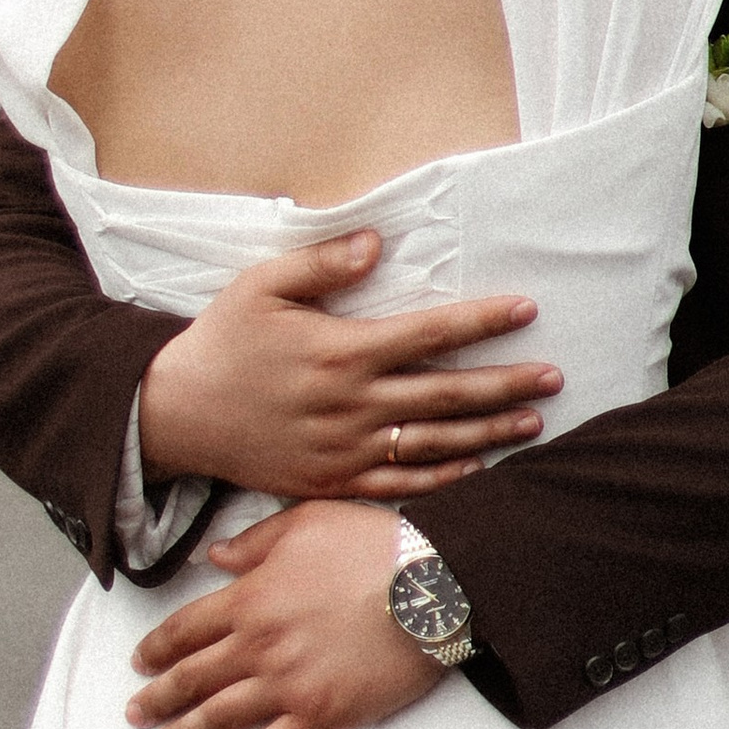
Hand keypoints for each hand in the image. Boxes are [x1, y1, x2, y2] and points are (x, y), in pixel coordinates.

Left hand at [127, 502, 439, 728]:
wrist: (433, 585)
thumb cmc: (372, 543)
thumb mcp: (306, 521)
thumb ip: (253, 542)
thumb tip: (210, 557)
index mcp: (251, 597)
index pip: (186, 629)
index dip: (157, 648)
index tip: (140, 662)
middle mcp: (259, 646)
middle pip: (192, 678)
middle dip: (157, 697)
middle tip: (134, 712)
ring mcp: (287, 686)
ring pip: (219, 718)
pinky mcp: (320, 716)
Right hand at [136, 229, 560, 501]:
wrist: (176, 415)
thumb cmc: (223, 341)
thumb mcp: (262, 285)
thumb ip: (322, 263)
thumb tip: (375, 242)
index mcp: (340, 352)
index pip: (428, 333)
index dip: (481, 321)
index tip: (525, 310)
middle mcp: (350, 405)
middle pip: (445, 394)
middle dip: (504, 385)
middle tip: (553, 377)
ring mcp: (343, 450)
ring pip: (431, 444)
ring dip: (487, 433)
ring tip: (532, 423)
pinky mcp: (330, 483)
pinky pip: (397, 485)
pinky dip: (442, 480)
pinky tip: (476, 469)